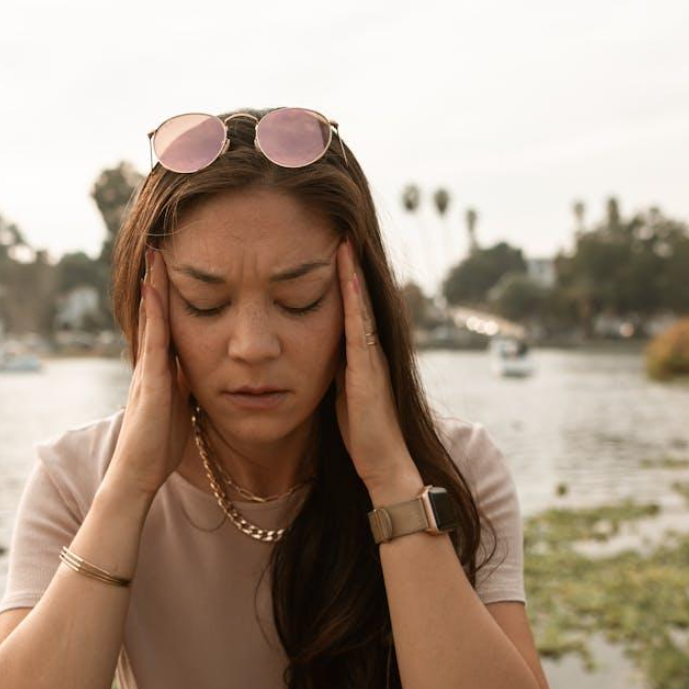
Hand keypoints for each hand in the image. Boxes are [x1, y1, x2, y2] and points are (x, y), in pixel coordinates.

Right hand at [103, 248, 193, 499]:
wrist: (139, 473)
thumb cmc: (160, 445)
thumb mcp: (181, 405)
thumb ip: (186, 383)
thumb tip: (203, 365)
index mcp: (160, 369)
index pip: (165, 324)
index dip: (167, 296)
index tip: (172, 267)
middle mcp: (149, 363)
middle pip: (153, 313)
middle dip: (156, 281)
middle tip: (159, 247)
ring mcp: (147, 370)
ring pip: (151, 320)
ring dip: (153, 287)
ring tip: (156, 255)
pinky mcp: (150, 382)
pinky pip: (153, 340)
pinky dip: (154, 313)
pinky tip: (154, 291)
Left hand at [334, 237, 416, 494]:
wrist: (383, 463)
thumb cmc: (359, 433)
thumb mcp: (339, 390)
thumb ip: (332, 367)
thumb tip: (306, 350)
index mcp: (357, 352)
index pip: (347, 305)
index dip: (339, 276)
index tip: (326, 243)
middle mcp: (368, 347)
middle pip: (357, 297)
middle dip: (349, 263)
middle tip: (339, 224)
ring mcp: (371, 356)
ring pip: (360, 305)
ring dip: (353, 271)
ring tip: (344, 236)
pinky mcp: (368, 369)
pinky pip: (359, 326)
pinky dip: (354, 298)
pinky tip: (348, 275)